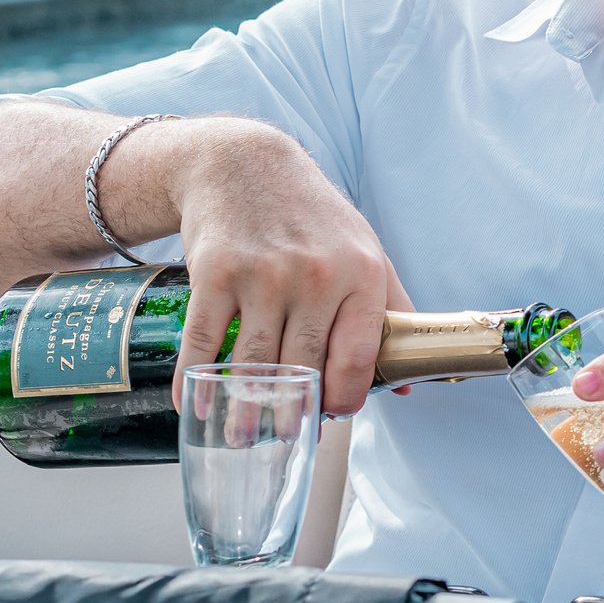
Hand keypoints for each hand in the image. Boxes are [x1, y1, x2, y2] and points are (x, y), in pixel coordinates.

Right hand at [160, 121, 404, 416]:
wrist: (245, 163)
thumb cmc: (312, 215)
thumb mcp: (365, 250)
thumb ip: (392, 312)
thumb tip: (409, 380)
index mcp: (360, 274)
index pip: (358, 357)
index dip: (346, 398)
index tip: (334, 415)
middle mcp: (315, 276)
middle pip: (305, 367)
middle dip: (294, 413)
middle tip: (285, 439)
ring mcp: (263, 275)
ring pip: (256, 363)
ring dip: (246, 409)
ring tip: (243, 437)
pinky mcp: (215, 273)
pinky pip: (205, 342)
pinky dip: (197, 380)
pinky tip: (194, 404)